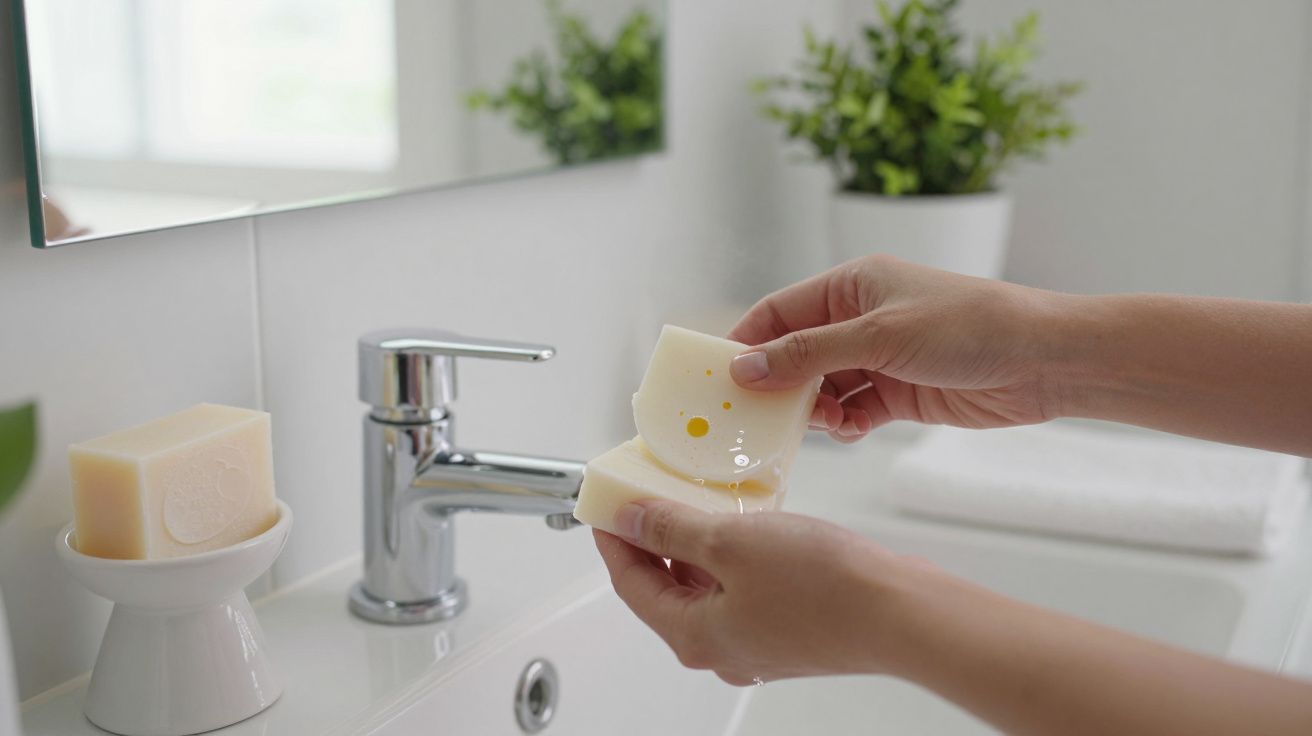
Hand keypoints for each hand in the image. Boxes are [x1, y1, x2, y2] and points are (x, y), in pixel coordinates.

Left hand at [593, 499, 920, 684]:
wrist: (901, 613)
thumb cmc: (825, 587)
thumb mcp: (731, 541)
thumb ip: (673, 527)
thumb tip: (630, 518)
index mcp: (694, 635)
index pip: (630, 583)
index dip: (613, 539)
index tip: (605, 506)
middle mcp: (721, 648)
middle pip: (664, 588)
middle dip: (651, 539)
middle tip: (645, 495)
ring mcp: (757, 641)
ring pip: (704, 588)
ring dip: (693, 544)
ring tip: (692, 498)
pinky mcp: (788, 628)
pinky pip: (741, 588)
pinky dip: (730, 556)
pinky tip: (742, 522)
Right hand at [727, 255, 1062, 442]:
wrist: (1042, 362)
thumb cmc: (968, 327)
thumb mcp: (879, 335)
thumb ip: (808, 354)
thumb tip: (745, 367)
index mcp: (851, 285)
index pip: (778, 312)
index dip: (746, 343)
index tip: (720, 379)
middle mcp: (860, 319)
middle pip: (794, 354)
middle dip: (778, 385)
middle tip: (757, 417)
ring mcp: (879, 357)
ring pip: (821, 387)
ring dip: (814, 410)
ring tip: (824, 424)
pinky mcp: (899, 393)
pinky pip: (852, 410)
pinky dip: (845, 424)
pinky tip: (851, 431)